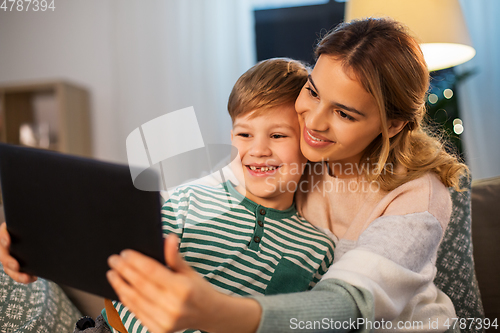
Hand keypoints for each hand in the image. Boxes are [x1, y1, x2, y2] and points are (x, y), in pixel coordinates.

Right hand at [0, 222, 36, 283]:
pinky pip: (19, 274)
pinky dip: (25, 277)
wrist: (38, 232)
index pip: (3, 234)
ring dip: (17, 274)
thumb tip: (43, 213)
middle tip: (16, 266)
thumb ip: (32, 220)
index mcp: (8, 233)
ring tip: (27, 277)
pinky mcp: (18, 265)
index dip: (4, 238)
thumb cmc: (34, 224)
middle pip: (3, 255)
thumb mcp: (30, 221)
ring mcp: (11, 257)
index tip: (8, 241)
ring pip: (10, 268)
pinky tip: (33, 277)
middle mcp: (7, 246)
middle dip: (9, 261)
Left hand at [107, 234, 260, 332]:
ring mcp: (165, 320)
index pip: (152, 272)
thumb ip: (175, 256)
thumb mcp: (189, 271)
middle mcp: (173, 306)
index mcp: (183, 288)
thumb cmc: (198, 290)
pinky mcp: (159, 329)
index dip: (136, 261)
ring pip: (136, 300)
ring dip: (121, 285)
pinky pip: (137, 312)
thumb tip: (169, 237)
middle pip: (141, 285)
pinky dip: (127, 300)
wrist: (209, 314)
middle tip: (113, 260)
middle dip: (124, 271)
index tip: (124, 253)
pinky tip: (121, 289)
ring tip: (112, 274)